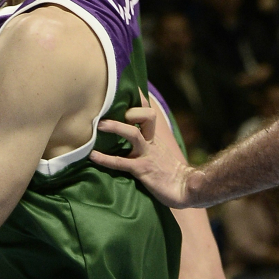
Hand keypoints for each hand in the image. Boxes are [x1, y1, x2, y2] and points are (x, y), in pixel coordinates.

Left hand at [89, 93, 197, 207]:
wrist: (185, 189)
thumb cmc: (169, 174)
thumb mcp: (159, 154)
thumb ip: (148, 145)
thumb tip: (133, 138)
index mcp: (154, 138)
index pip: (149, 113)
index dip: (139, 101)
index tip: (127, 89)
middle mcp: (152, 142)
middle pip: (147, 116)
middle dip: (130, 110)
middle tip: (108, 109)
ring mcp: (147, 155)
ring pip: (133, 134)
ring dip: (115, 127)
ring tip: (99, 125)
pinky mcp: (142, 170)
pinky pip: (122, 162)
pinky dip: (106, 158)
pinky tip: (93, 156)